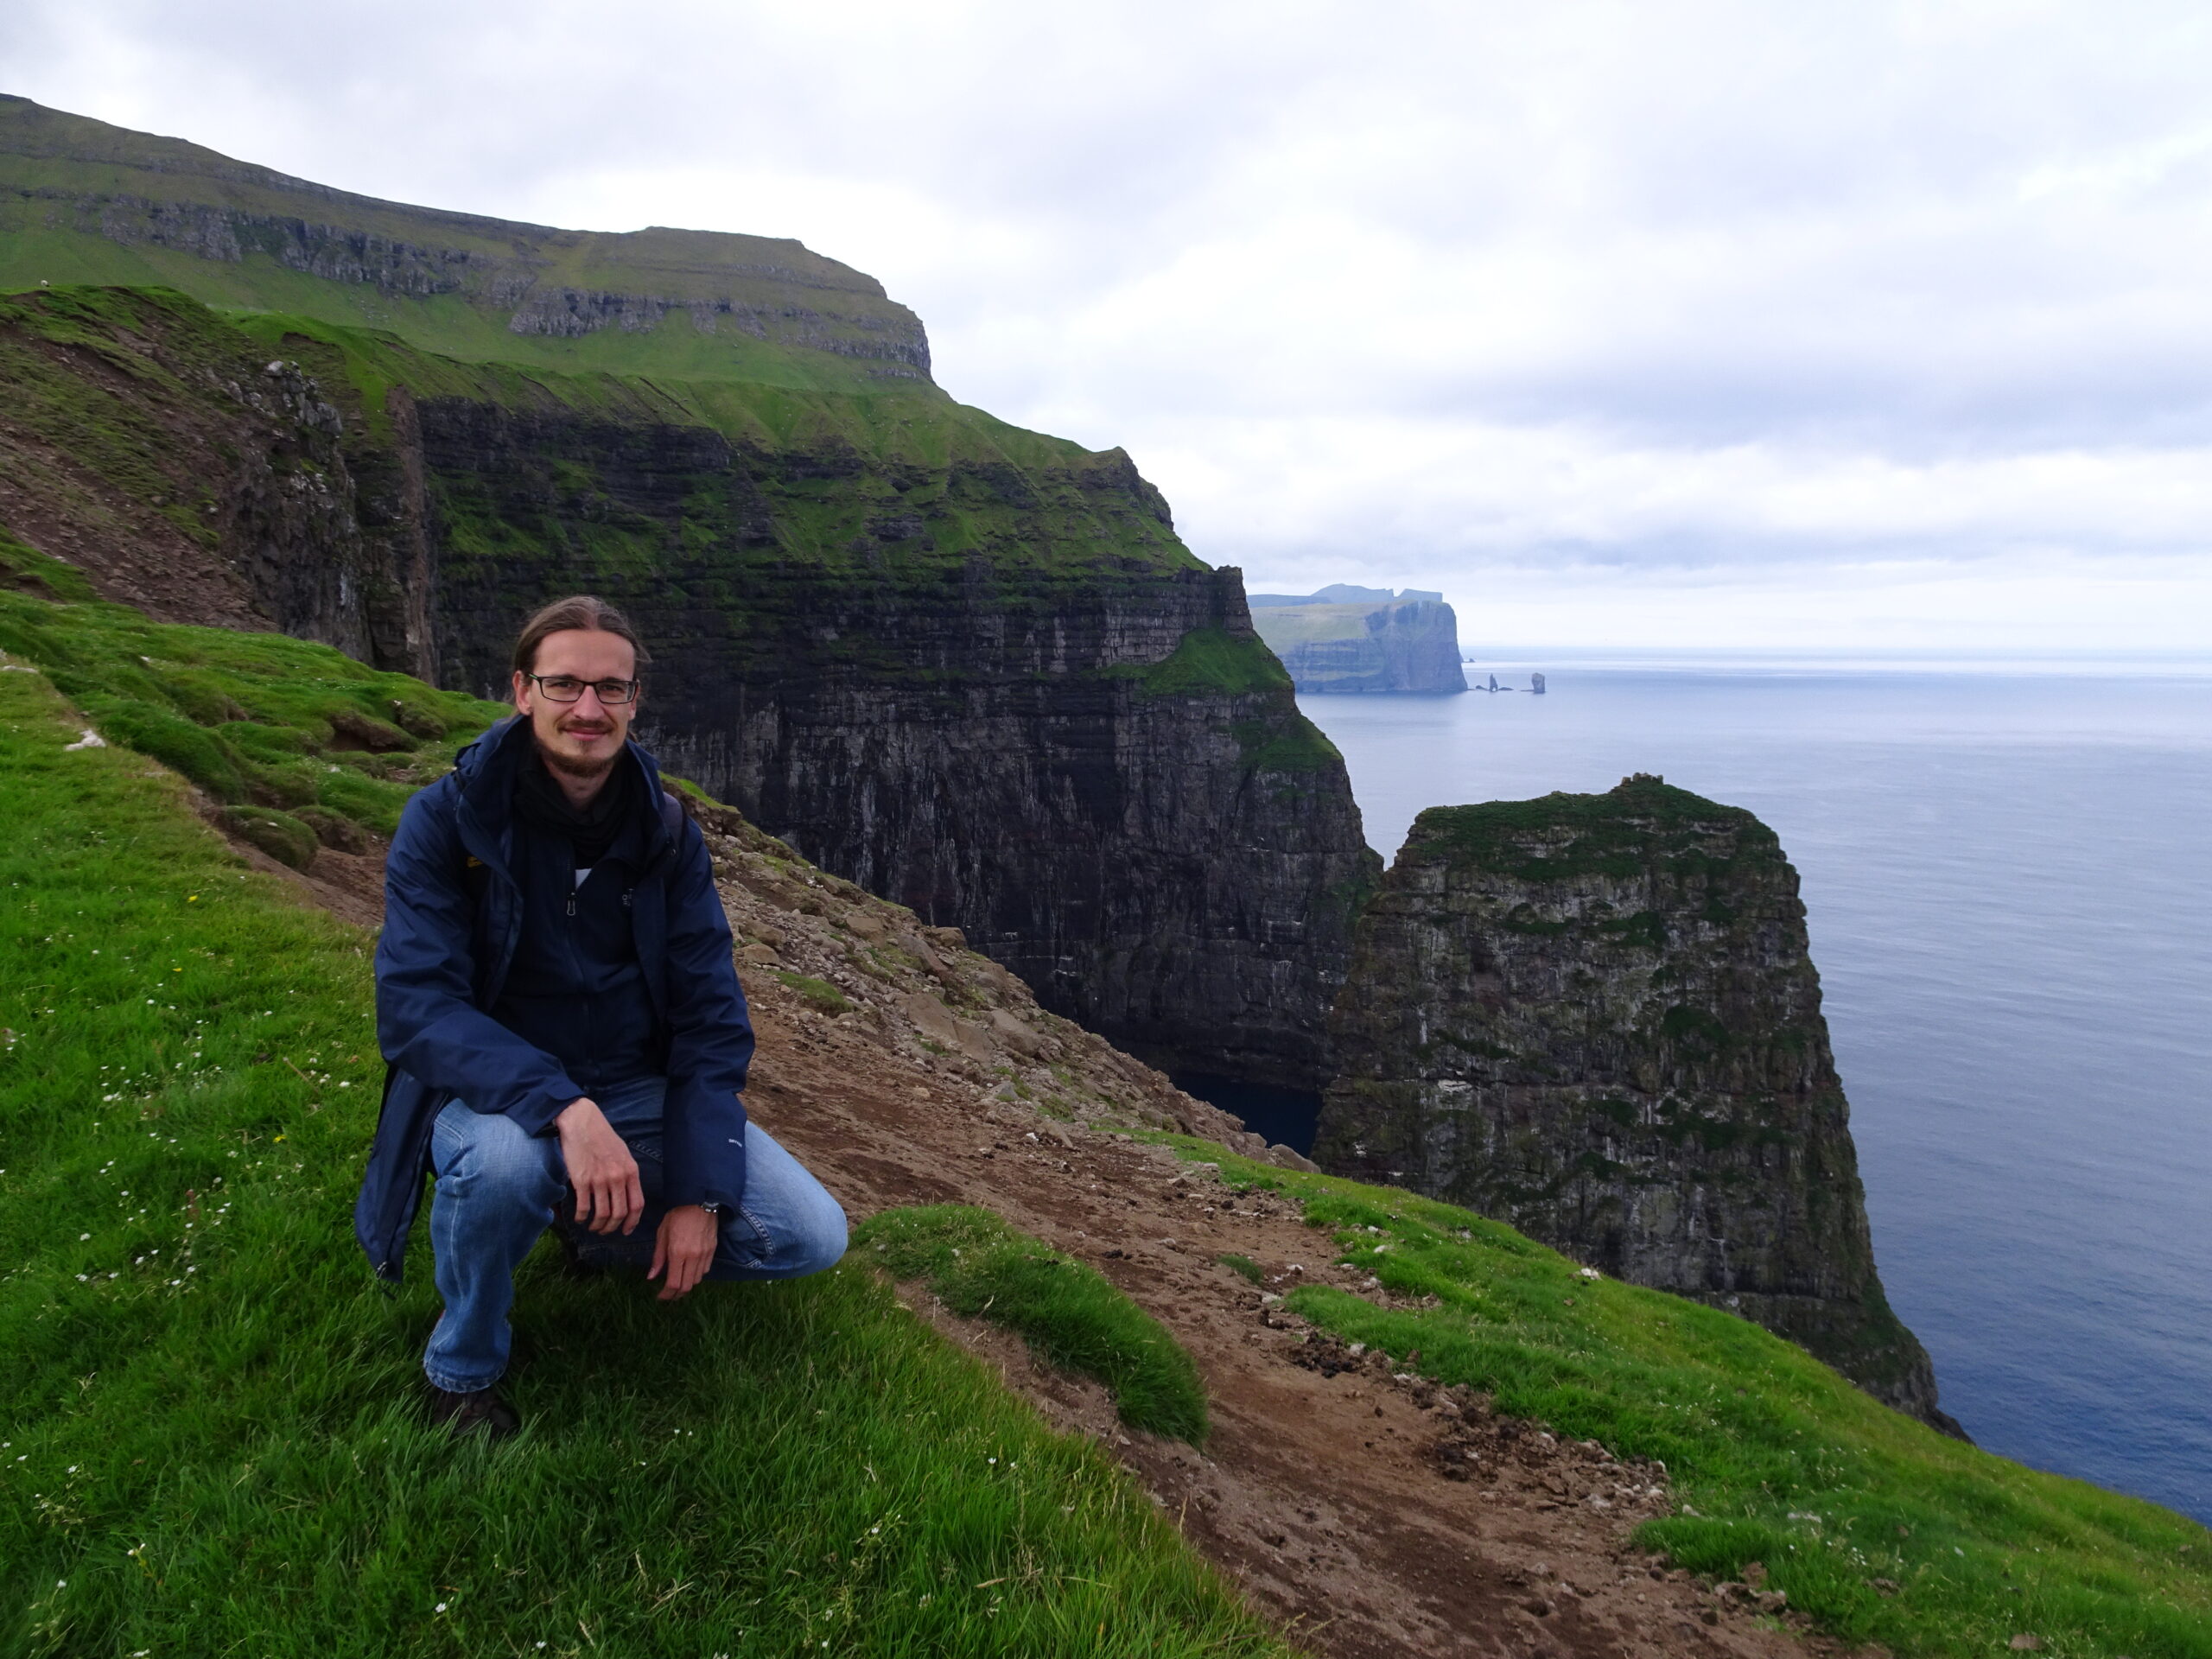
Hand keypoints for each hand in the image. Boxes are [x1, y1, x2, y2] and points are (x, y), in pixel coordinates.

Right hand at [554, 1097, 642, 1234]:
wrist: (582, 1122)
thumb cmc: (602, 1136)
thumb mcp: (623, 1153)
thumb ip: (627, 1173)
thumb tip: (628, 1194)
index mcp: (630, 1171)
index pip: (637, 1205)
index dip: (632, 1222)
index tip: (626, 1230)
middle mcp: (617, 1177)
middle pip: (619, 1214)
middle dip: (612, 1227)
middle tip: (605, 1231)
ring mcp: (599, 1180)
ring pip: (602, 1214)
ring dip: (597, 1225)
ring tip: (593, 1226)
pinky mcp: (581, 1180)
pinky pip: (583, 1208)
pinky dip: (581, 1217)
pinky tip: (579, 1217)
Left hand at [650, 1204, 720, 1300]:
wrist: (700, 1201)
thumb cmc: (677, 1215)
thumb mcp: (662, 1233)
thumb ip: (658, 1257)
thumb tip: (651, 1277)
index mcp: (678, 1252)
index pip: (673, 1283)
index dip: (666, 1294)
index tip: (660, 1297)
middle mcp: (693, 1257)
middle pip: (686, 1287)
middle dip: (676, 1295)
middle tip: (668, 1295)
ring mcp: (705, 1254)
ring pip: (696, 1280)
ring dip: (686, 1285)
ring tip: (678, 1283)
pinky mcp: (713, 1250)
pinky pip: (705, 1270)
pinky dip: (696, 1275)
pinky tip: (689, 1270)